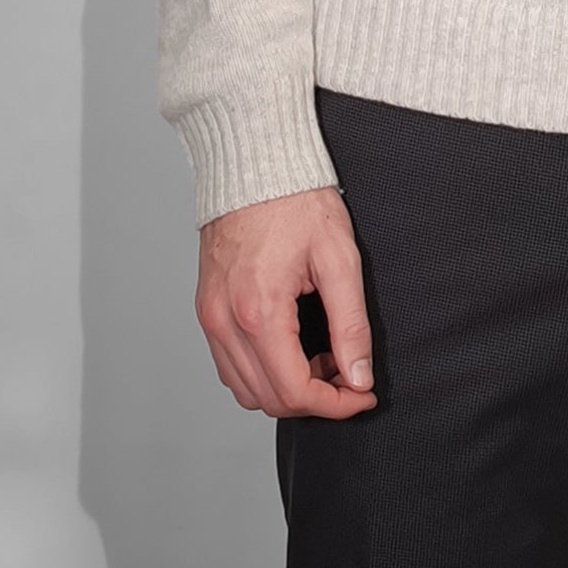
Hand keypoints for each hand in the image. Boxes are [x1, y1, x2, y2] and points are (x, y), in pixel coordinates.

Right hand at [196, 185, 378, 418]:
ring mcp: (209, 317)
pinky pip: (229, 365)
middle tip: (349, 376)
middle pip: (268, 399)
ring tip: (323, 359)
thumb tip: (359, 378)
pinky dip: (261, 373)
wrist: (254, 163)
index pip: (294, 391)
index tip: (362, 394)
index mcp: (259, 310)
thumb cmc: (297, 201)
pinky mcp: (205, 309)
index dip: (335, 404)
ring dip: (286, 389)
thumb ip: (351, 325)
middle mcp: (224, 321)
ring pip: (244, 390)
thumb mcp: (339, 258)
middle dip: (315, 400)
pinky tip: (293, 348)